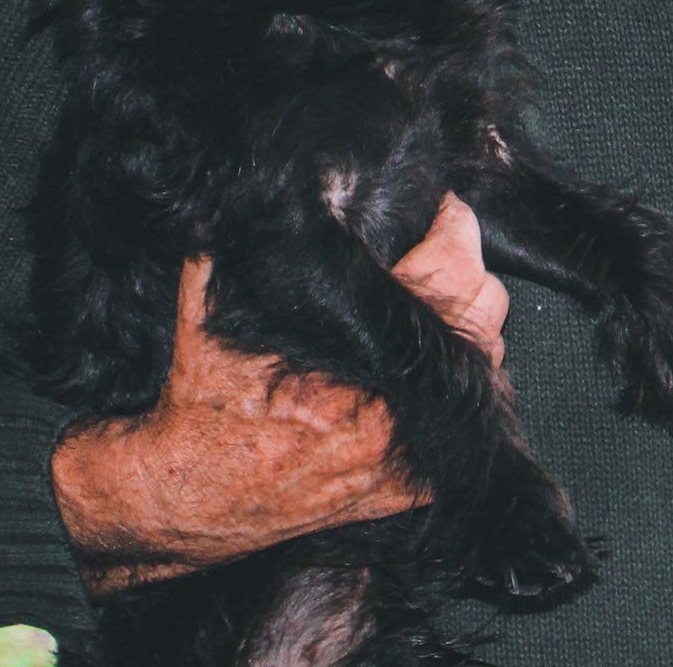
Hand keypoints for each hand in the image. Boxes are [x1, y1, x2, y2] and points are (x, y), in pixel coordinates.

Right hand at [51, 192, 508, 588]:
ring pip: (486, 364)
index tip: (436, 205)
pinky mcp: (403, 489)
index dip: (452, 221)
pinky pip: (466, 424)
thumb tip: (260, 177)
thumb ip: (240, 232)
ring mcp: (406, 449)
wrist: (186, 495)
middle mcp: (397, 401)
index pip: (454, 263)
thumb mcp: (207, 295)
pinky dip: (454, 388)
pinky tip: (422, 363)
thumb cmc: (201, 397)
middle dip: (465, 268)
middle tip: (435, 246)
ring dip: (464, 325)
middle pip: (485, 309)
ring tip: (431, 298)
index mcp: (363, 346)